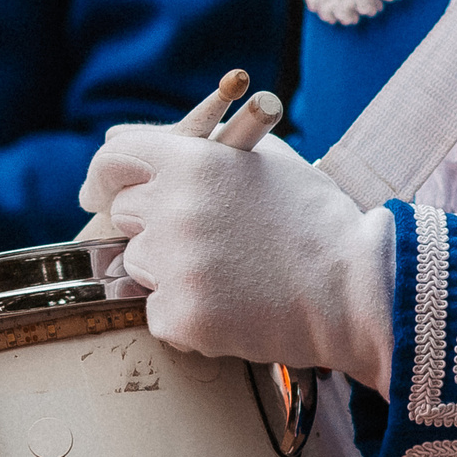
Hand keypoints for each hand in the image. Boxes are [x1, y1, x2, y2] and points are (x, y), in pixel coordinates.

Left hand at [93, 124, 397, 392]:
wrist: (358, 289)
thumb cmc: (313, 222)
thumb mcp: (263, 160)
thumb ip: (198, 145)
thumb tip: (127, 141)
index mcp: (194, 161)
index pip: (112, 158)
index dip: (104, 177)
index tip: (98, 195)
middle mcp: (176, 207)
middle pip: (122, 216)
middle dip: (152, 228)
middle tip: (206, 243)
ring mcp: (176, 264)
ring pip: (136, 267)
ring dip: (169, 273)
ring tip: (230, 274)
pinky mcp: (183, 315)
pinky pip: (156, 313)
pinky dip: (186, 316)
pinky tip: (232, 307)